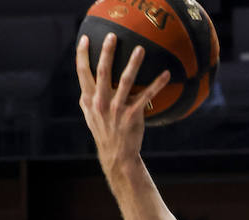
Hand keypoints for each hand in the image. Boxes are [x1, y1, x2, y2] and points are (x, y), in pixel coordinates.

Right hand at [76, 33, 170, 178]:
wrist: (117, 155)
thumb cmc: (104, 132)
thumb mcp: (90, 115)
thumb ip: (87, 98)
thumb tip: (84, 80)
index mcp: (89, 99)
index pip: (83, 73)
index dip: (83, 55)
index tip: (86, 38)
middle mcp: (102, 102)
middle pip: (103, 71)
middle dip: (107, 52)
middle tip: (113, 36)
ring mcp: (117, 109)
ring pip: (126, 80)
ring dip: (133, 63)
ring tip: (140, 49)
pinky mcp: (133, 115)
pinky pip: (147, 96)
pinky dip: (157, 84)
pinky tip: (166, 74)